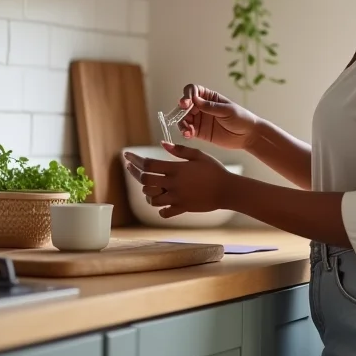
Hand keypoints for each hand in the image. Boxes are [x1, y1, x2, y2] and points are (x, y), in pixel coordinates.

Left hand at [124, 143, 238, 218]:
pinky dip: (160, 208)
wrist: (227, 190)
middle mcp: (173, 184)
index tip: (127, 156)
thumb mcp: (199, 155)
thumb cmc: (214, 169)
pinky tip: (162, 202)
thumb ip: (180, 150)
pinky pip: (164, 212)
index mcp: (176, 169)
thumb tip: (162, 144)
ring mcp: (176, 198)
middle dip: (135, 173)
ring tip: (149, 185)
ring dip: (148, 191)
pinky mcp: (181, 208)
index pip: (149, 164)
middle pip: (145, 181)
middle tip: (130, 167)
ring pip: (151, 198)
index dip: (135, 160)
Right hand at [176, 84, 257, 150]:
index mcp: (210, 98)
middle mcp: (202, 107)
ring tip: (187, 130)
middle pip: (185, 105)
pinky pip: (188, 131)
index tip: (186, 103)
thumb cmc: (241, 118)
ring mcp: (200, 120)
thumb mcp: (227, 110)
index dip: (187, 95)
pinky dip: (185, 132)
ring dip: (182, 123)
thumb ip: (211, 107)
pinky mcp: (200, 132)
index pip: (194, 91)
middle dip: (181, 111)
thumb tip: (195, 100)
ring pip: (184, 119)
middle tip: (183, 118)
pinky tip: (188, 135)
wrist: (248, 135)